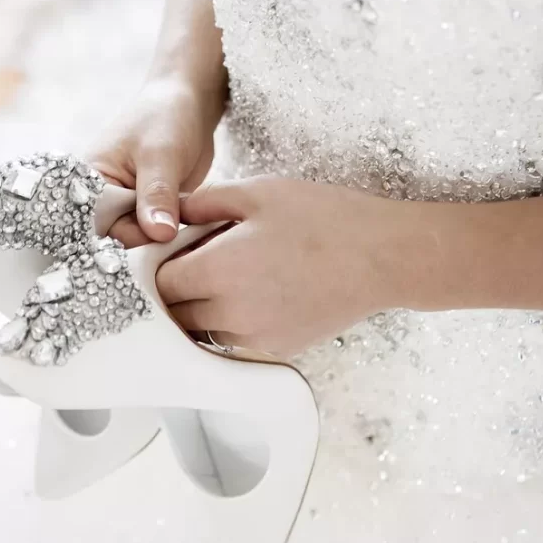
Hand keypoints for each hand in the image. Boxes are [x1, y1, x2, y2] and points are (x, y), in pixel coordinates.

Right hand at [87, 76, 222, 246]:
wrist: (190, 105)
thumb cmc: (166, 118)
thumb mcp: (161, 154)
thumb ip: (157, 194)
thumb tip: (159, 235)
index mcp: (89, 178)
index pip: (93, 223)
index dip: (119, 237)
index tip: (153, 241)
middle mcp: (102, 197)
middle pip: (115, 238)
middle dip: (144, 242)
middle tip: (175, 236)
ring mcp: (126, 206)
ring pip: (138, 240)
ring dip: (161, 242)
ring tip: (185, 230)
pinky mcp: (148, 211)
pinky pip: (154, 235)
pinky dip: (170, 237)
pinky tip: (189, 231)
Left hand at [156, 176, 415, 355]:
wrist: (382, 257)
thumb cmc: (324, 218)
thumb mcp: (258, 193)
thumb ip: (202, 204)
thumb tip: (166, 216)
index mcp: (219, 270)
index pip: (160, 282)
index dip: (160, 264)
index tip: (173, 247)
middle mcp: (231, 313)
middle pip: (175, 312)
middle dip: (177, 287)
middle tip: (199, 257)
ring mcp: (254, 338)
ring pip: (202, 330)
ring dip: (201, 307)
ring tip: (230, 273)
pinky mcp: (276, 349)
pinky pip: (233, 340)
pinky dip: (231, 320)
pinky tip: (256, 290)